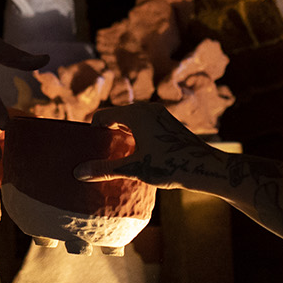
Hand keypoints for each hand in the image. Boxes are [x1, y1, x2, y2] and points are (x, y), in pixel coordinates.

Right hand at [74, 102, 220, 187]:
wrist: (205, 167)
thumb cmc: (169, 166)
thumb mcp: (134, 169)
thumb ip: (104, 169)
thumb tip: (77, 173)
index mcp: (136, 113)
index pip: (104, 115)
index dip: (93, 130)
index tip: (88, 147)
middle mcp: (147, 108)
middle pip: (117, 116)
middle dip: (106, 132)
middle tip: (98, 152)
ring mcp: (160, 114)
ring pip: (132, 120)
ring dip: (121, 134)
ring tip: (115, 155)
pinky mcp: (169, 123)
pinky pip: (144, 124)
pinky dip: (135, 134)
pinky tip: (136, 153)